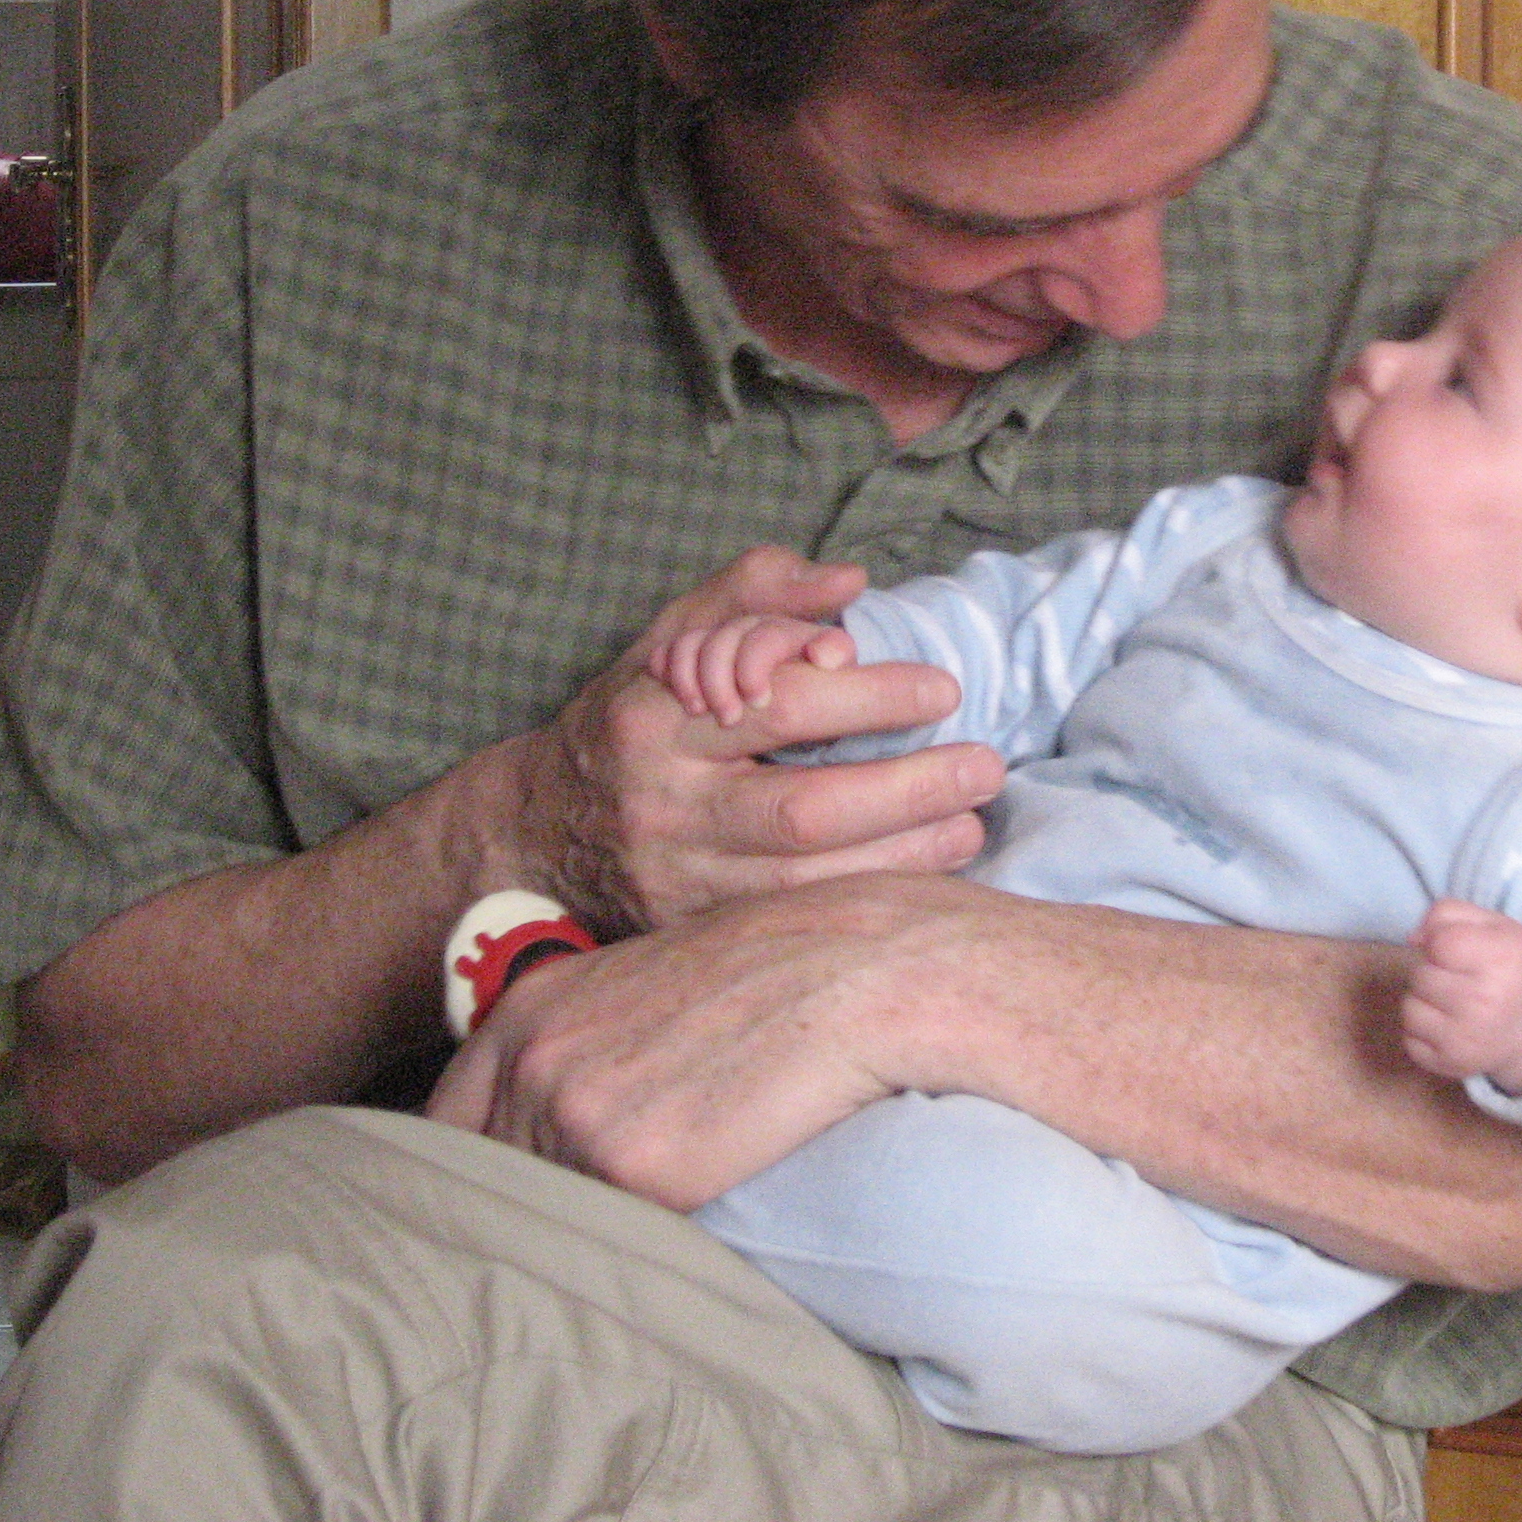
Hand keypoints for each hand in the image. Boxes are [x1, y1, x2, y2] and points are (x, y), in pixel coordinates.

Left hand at [425, 872, 986, 1208]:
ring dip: (574, 1245)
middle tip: (573, 1238)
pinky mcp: (632, 1171)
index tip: (509, 1206)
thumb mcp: (667, 983)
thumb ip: (602, 1041)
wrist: (876, 972)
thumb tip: (580, 1119)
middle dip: (524, 1214)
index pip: (453, 1124)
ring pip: (539, 1221)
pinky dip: (629, 1262)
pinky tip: (672, 1250)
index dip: (479, 1170)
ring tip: (635, 1244)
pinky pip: (603, 1245)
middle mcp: (531, 1057)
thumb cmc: (799, 970)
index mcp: (533, 1007)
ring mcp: (571, 1113)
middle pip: (484, 1181)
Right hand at [499, 546, 999, 935]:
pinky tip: (924, 881)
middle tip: (983, 765)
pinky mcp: (688, 938)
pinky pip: (794, 930)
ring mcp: (677, 883)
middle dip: (909, 790)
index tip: (943, 691)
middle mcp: (665, 806)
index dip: (869, 698)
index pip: (778, 706)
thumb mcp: (675, 637)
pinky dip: (867, 905)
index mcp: (657, 719)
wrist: (538, 828)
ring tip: (971, 824)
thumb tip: (850, 583)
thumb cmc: (633, 719)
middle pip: (804, 809)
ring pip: (808, 883)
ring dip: (906, 857)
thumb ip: (757, 592)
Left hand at [1402, 898, 1521, 1095]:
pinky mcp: (1451, 1064)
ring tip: (1454, 1000)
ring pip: (1410, 1008)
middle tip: (1461, 977)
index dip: (1442, 941)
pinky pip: (1410, 1039)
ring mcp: (1466, 1039)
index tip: (1461, 950)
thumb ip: (1447, 913)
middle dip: (1434, 971)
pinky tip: (1449, 1024)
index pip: (1439, 943)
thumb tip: (1413, 939)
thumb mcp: (1493, 924)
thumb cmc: (1512, 965)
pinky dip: (1423, 1031)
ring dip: (1425, 1000)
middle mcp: (1483, 1003)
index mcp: (1500, 960)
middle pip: (1421, 975)